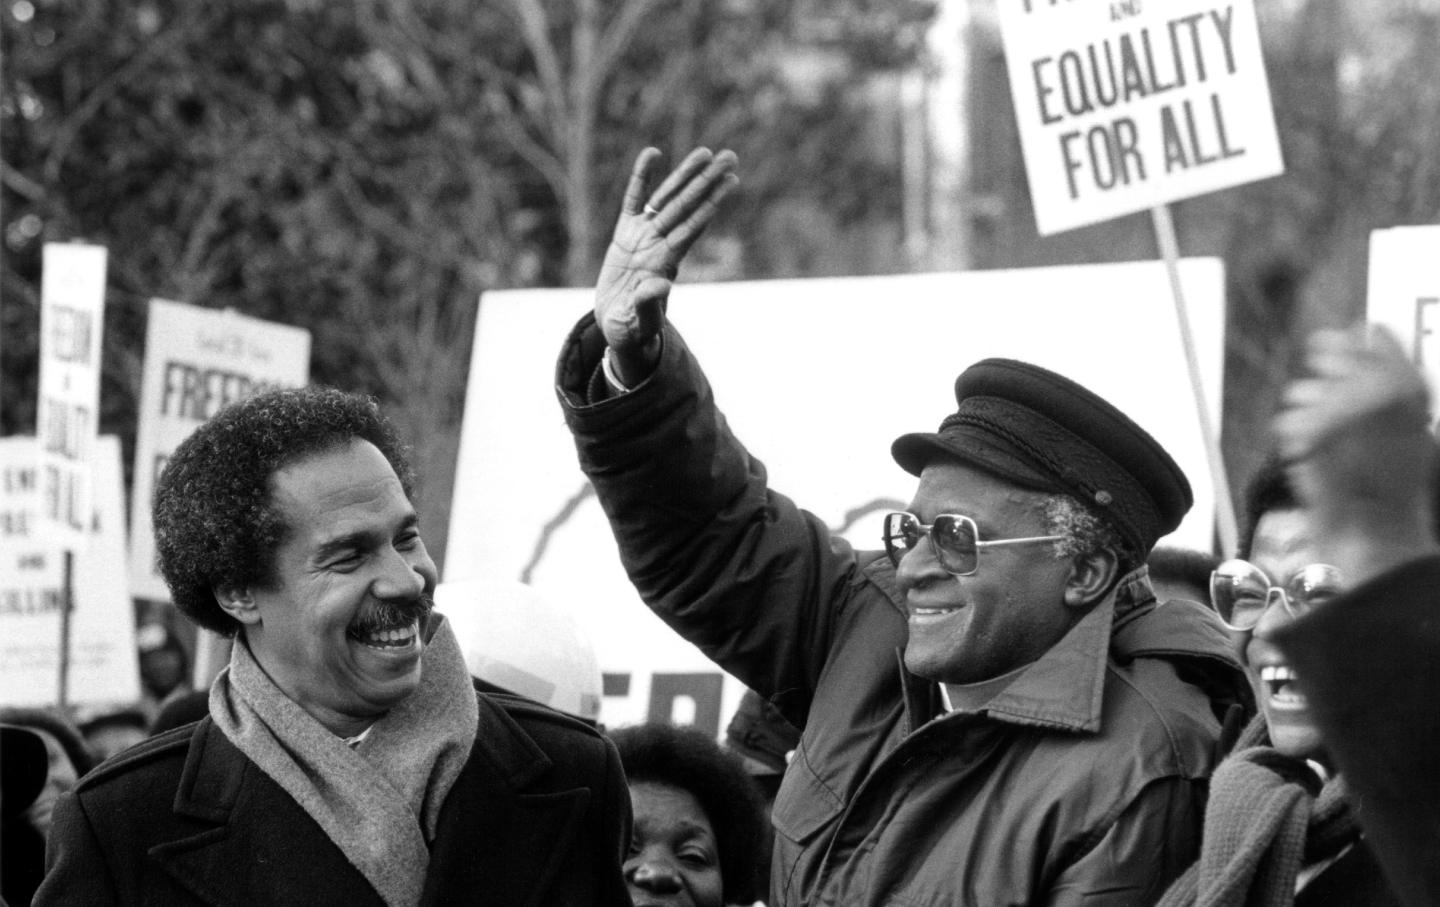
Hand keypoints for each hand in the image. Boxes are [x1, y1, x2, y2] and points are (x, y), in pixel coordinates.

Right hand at [596, 147, 738, 383]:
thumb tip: (661, 284)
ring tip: (705, 152)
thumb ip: (649, 304)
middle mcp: (660, 244)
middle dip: (707, 181)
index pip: (693, 226)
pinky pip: (634, 199)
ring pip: (667, 198)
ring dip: (685, 175)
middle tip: (729, 156)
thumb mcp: (640, 322)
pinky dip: (642, 177)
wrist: (618, 327)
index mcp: (666, 263)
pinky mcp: (625, 234)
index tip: (732, 183)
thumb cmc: (633, 329)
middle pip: (687, 206)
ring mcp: (644, 237)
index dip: (711, 203)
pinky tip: (653, 153)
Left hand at [1275, 324, 1439, 582]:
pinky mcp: (1308, 431)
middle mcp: (1376, 388)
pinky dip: (1296, 440)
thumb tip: (1366, 329)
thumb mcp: (1412, 422)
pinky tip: (1315, 457)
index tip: (1342, 348)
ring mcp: (1339, 408)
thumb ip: (1391, 375)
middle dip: (1322, 371)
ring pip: (1300, 389)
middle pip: (1328, 350)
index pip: (1371, 333)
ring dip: (1307, 410)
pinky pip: (1287, 422)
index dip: (1351, 343)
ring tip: (1330, 441)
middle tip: (1328, 401)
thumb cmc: (1395, 480)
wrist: (1378, 526)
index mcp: (1409, 384)